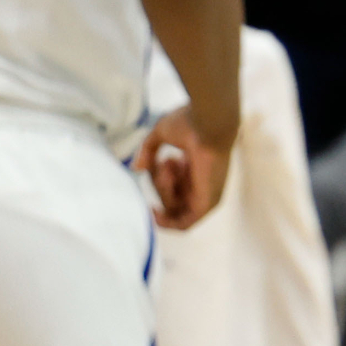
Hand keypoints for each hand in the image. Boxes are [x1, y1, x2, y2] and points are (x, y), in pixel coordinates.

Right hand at [133, 107, 232, 229]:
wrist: (209, 121)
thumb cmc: (191, 121)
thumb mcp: (162, 133)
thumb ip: (148, 150)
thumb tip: (137, 168)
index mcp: (199, 169)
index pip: (176, 188)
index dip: (161, 183)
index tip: (155, 169)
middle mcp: (204, 185)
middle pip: (173, 199)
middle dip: (159, 183)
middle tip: (164, 161)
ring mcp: (208, 196)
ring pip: (174, 210)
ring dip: (162, 191)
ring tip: (168, 166)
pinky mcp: (208, 203)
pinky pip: (183, 224)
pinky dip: (166, 219)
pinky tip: (156, 207)